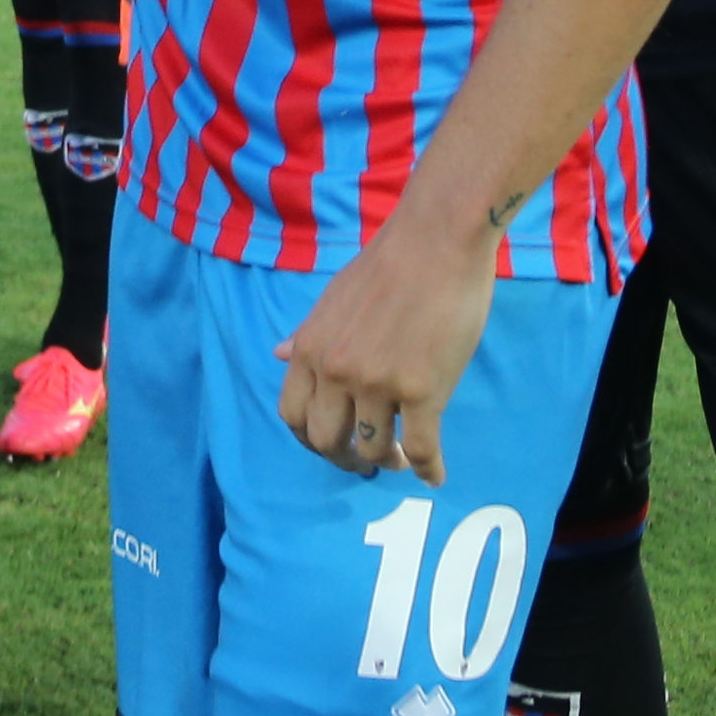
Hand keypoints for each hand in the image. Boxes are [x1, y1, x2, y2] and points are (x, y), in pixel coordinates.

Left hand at [275, 218, 490, 481]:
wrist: (437, 241)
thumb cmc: (389, 263)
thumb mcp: (334, 298)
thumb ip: (308, 334)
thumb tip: (279, 355)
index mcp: (311, 349)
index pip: (293, 415)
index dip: (309, 438)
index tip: (330, 443)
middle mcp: (336, 372)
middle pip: (326, 440)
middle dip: (344, 457)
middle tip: (364, 458)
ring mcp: (378, 384)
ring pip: (373, 450)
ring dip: (386, 461)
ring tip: (400, 458)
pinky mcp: (422, 391)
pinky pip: (420, 449)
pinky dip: (427, 469)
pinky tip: (434, 475)